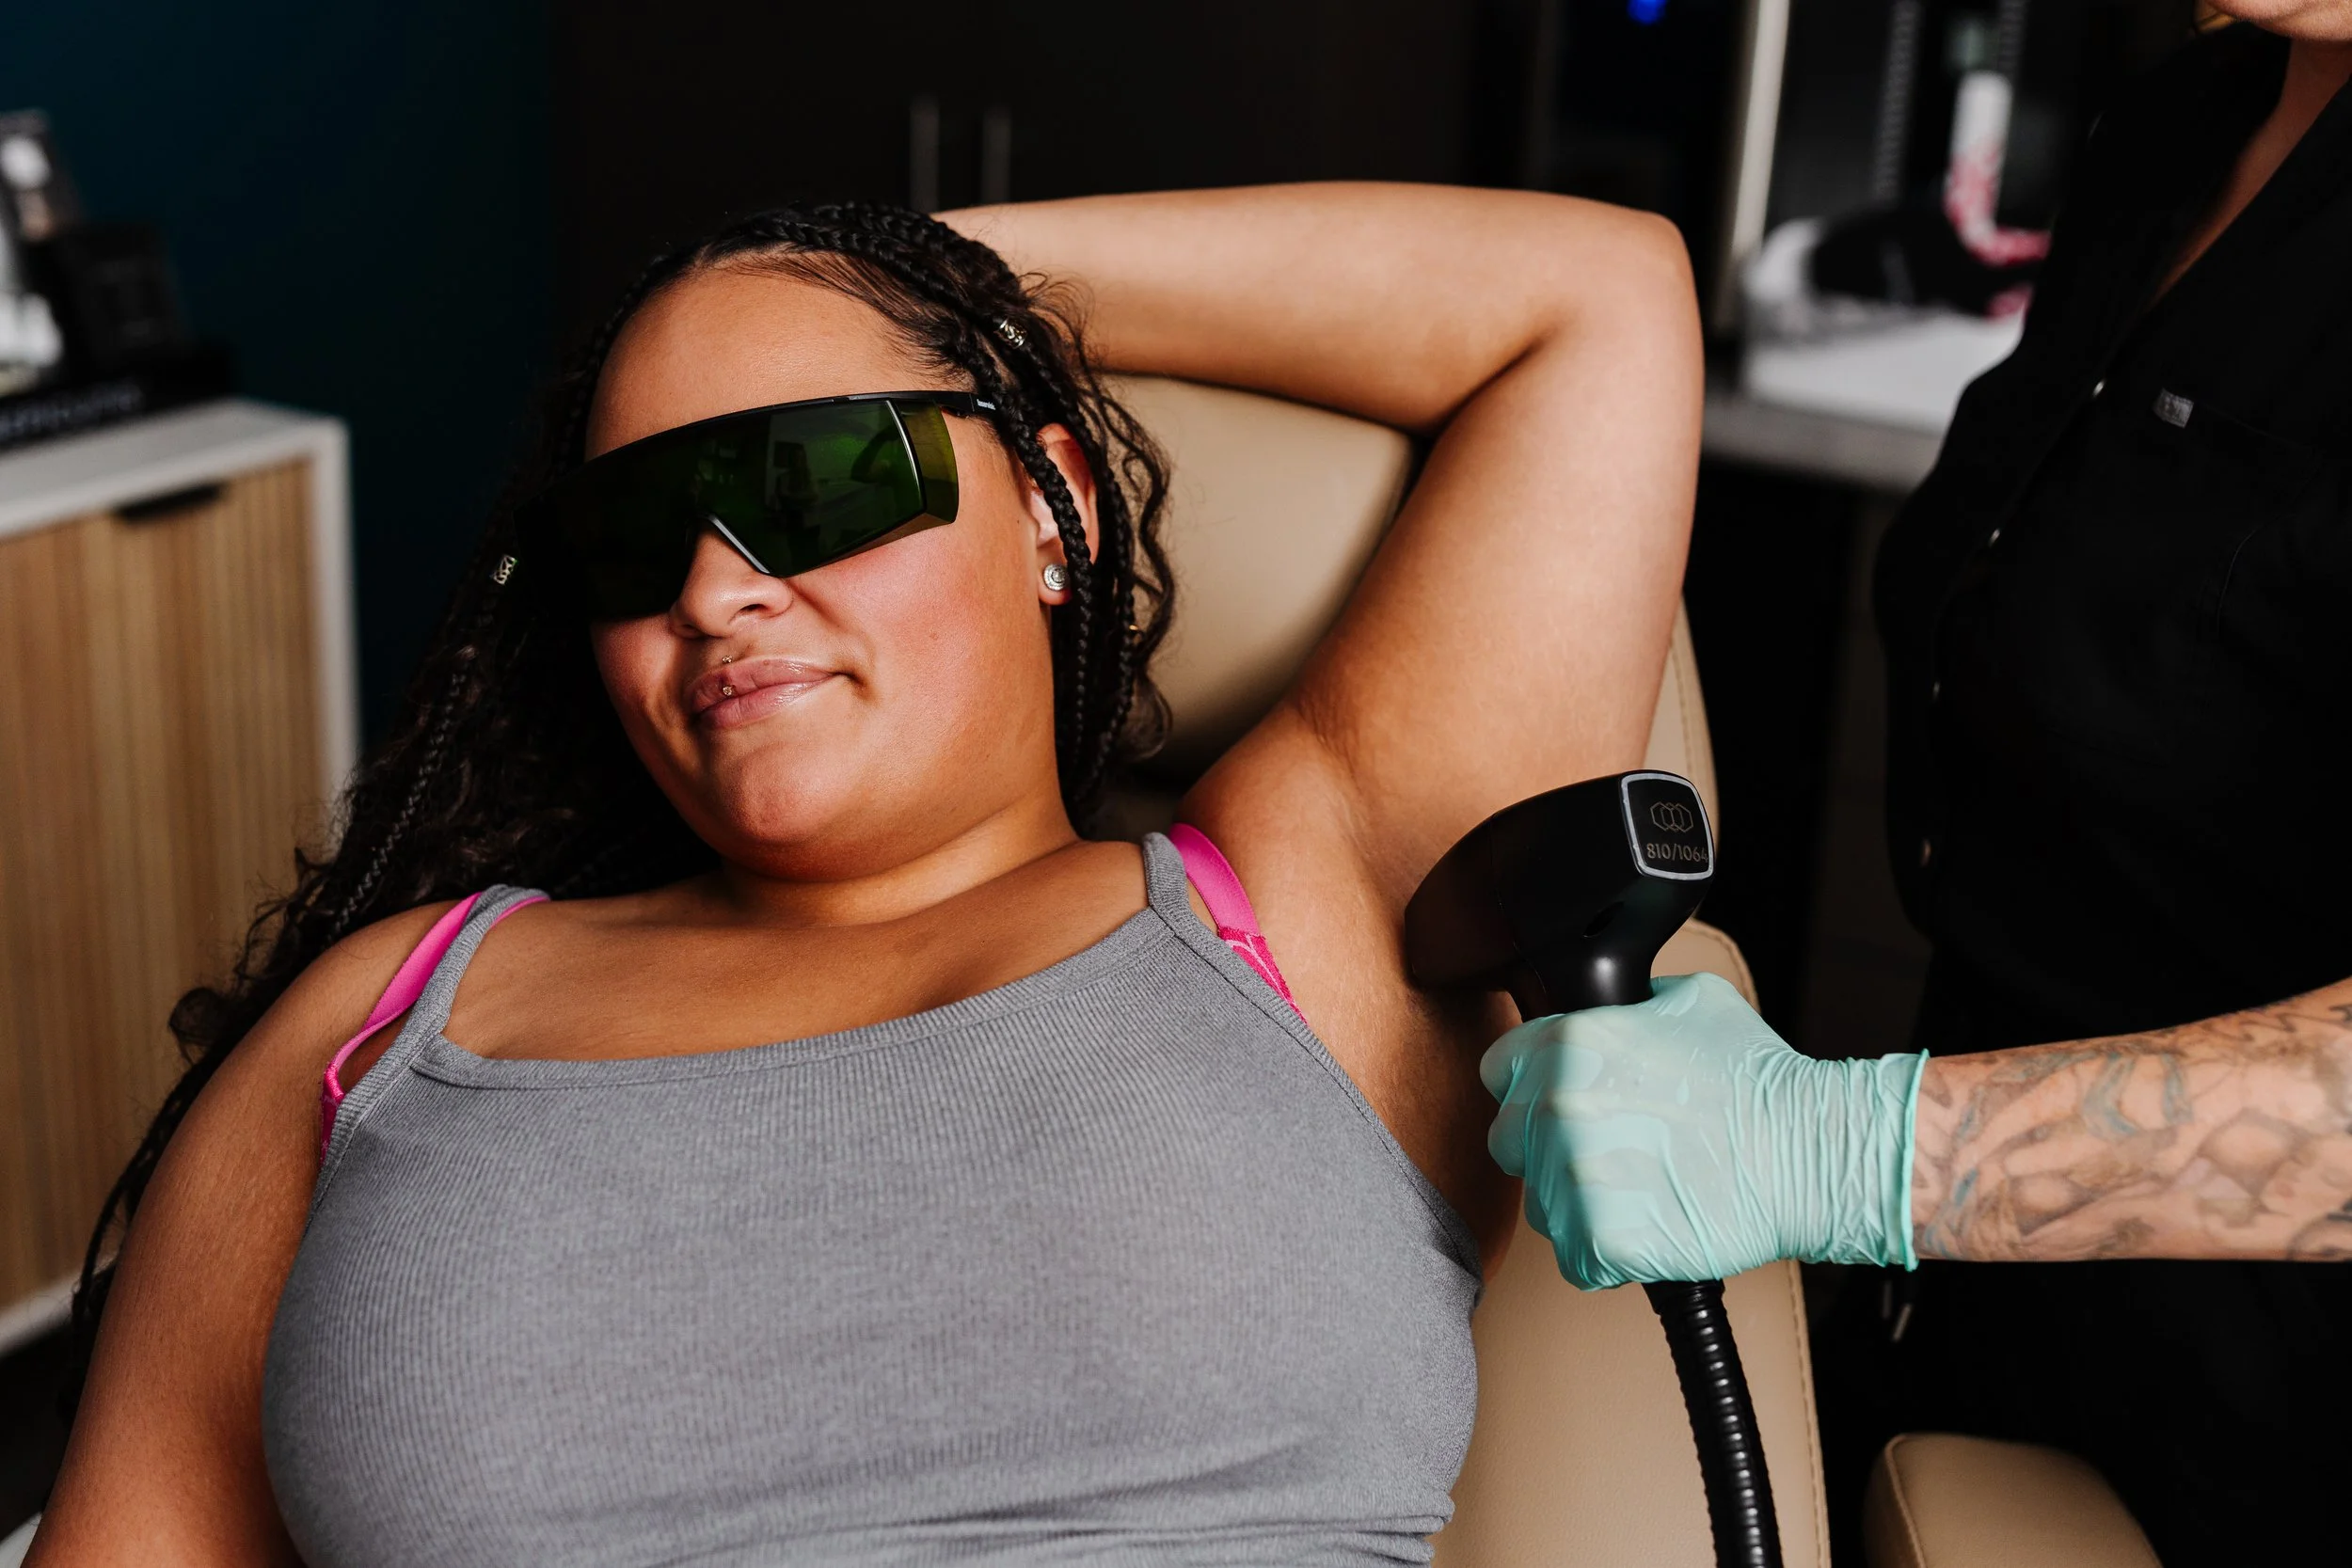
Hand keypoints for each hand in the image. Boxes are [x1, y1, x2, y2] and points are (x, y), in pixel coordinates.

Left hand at [1482, 971, 1925, 1289]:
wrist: (1809, 1155)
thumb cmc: (1759, 1081)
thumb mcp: (1689, 1000)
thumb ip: (1628, 1005)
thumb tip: (1614, 1007)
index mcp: (1569, 1045)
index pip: (1500, 1070)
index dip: (1529, 1086)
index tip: (1559, 1103)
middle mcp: (1557, 1108)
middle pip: (1511, 1140)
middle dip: (1549, 1149)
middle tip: (1609, 1153)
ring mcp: (1573, 1178)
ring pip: (1542, 1204)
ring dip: (1579, 1205)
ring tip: (1640, 1192)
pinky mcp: (1598, 1241)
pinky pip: (1575, 1258)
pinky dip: (1606, 1255)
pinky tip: (1647, 1230)